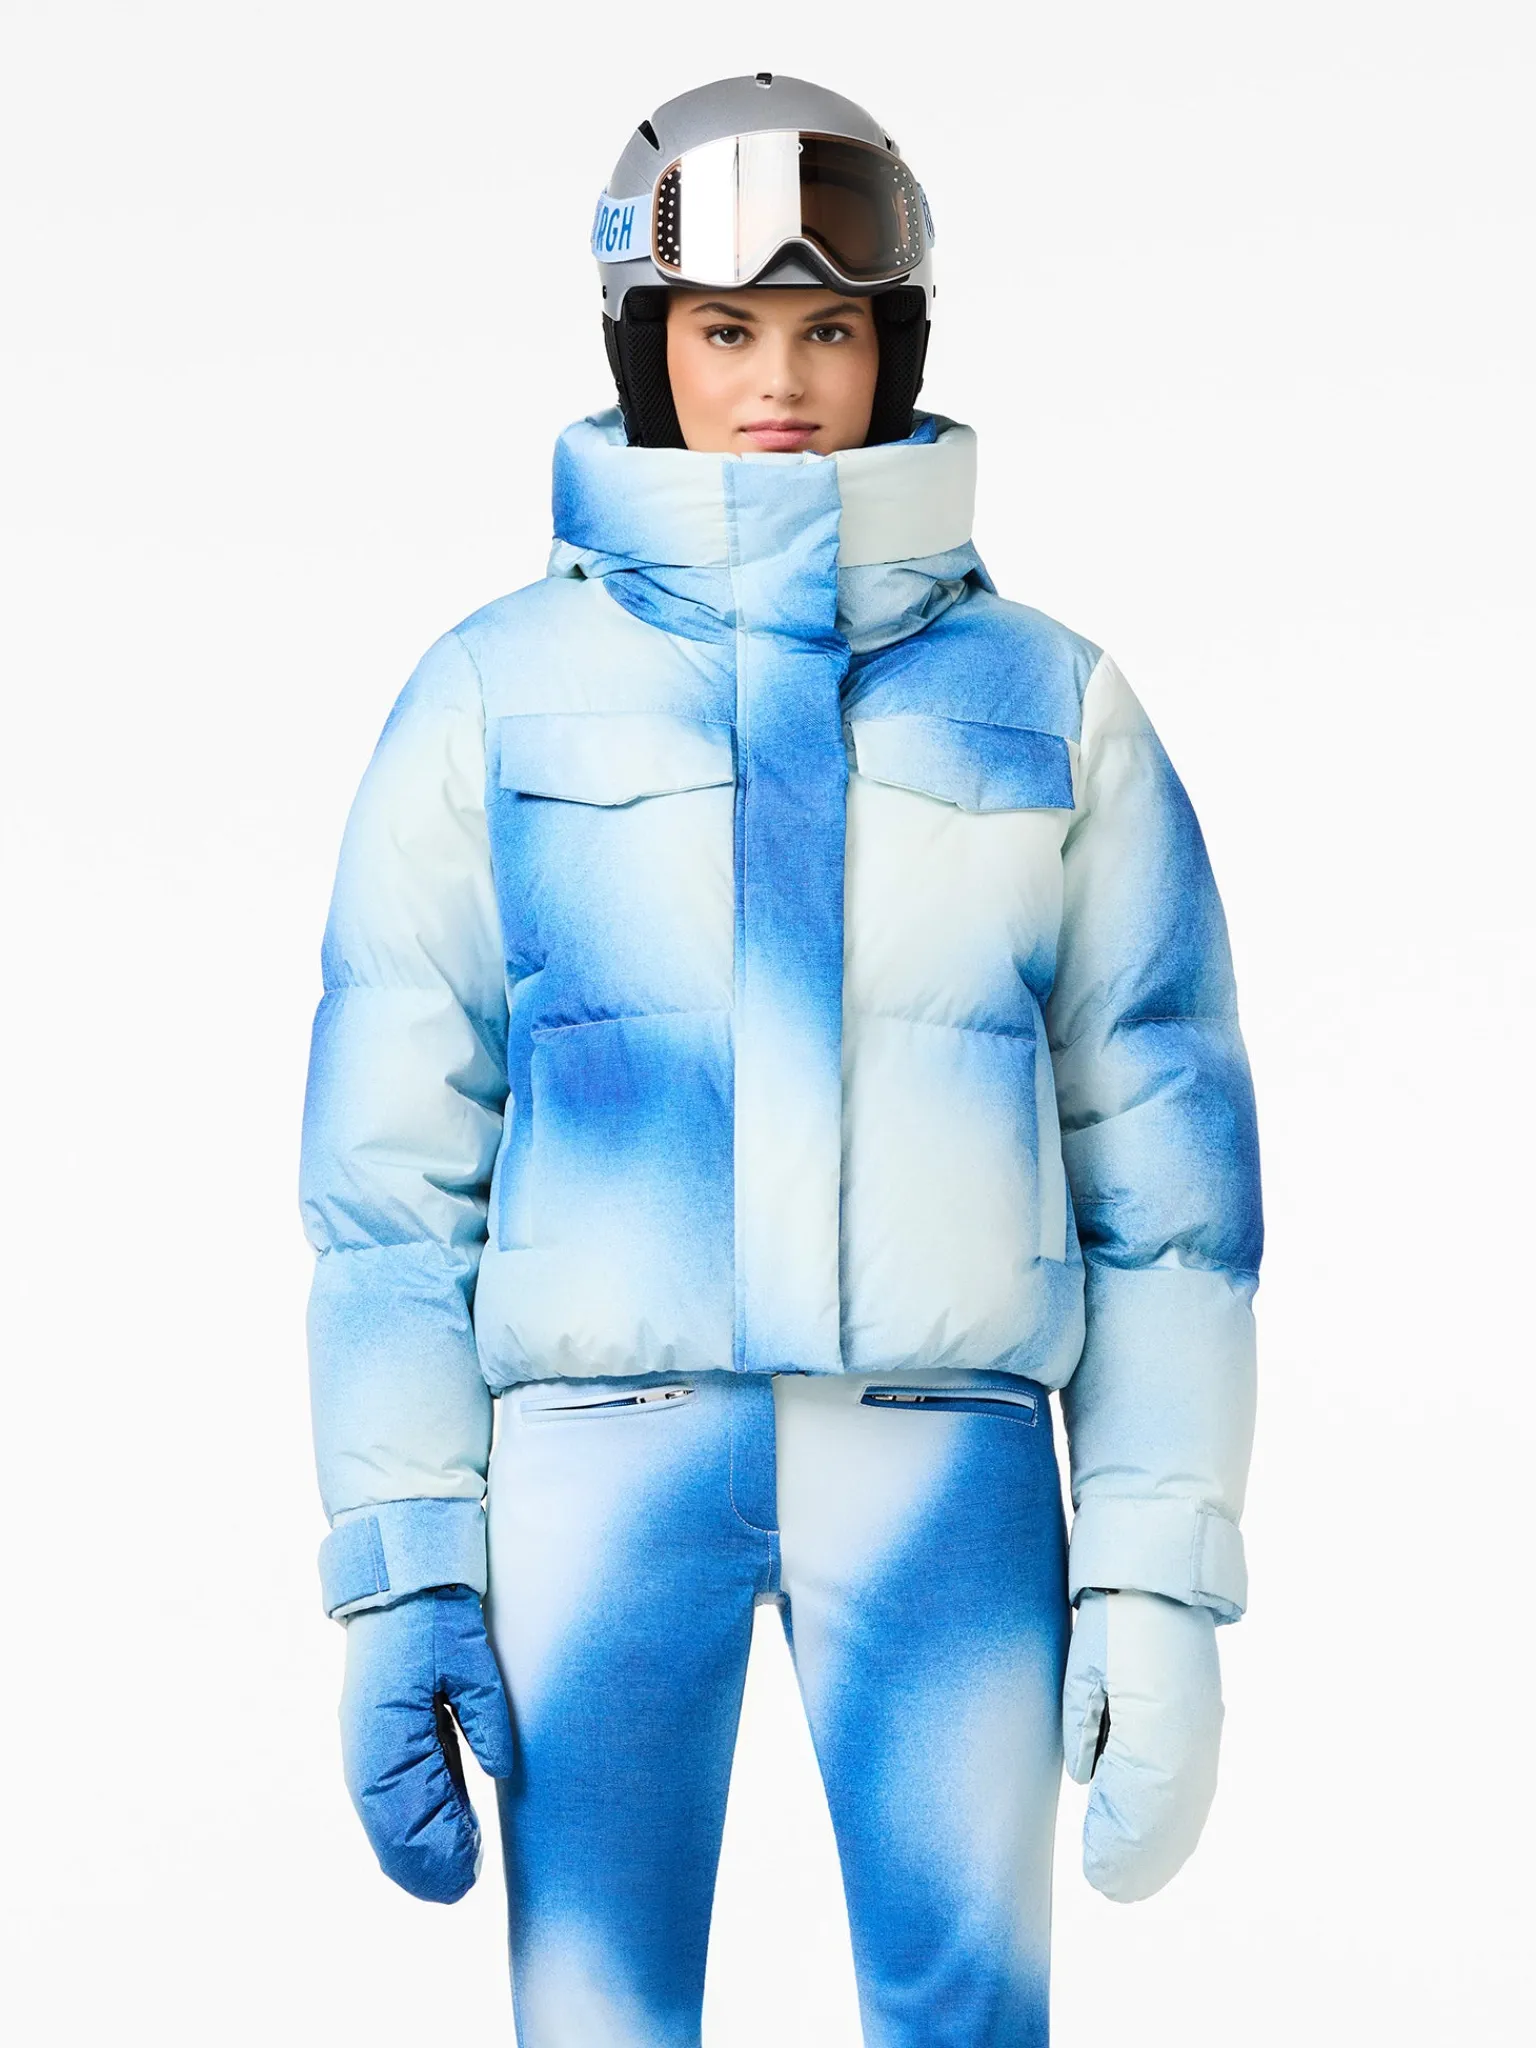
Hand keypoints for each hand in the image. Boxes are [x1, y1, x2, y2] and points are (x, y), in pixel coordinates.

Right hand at [340, 1585, 515, 1902]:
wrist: (399, 1587)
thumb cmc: (433, 1621)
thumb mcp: (469, 1659)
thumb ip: (485, 1716)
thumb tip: (499, 1770)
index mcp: (384, 1735)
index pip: (404, 1819)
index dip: (436, 1853)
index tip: (468, 1875)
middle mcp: (367, 1752)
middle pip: (389, 1833)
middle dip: (426, 1866)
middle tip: (467, 1885)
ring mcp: (369, 1750)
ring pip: (387, 1822)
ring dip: (420, 1851)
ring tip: (462, 1871)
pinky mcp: (381, 1743)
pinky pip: (393, 1800)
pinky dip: (416, 1825)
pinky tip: (448, 1836)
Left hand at [1062, 1588, 1223, 1901]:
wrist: (1161, 1576)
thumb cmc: (1114, 1620)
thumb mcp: (1084, 1669)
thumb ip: (1084, 1726)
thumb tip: (1087, 1776)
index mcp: (1154, 1724)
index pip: (1135, 1807)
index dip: (1117, 1846)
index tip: (1096, 1876)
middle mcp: (1188, 1735)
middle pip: (1167, 1818)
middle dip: (1138, 1859)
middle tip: (1109, 1889)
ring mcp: (1202, 1727)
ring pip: (1188, 1806)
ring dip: (1163, 1847)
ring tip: (1134, 1879)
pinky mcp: (1204, 1718)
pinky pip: (1196, 1784)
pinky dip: (1180, 1819)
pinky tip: (1166, 1840)